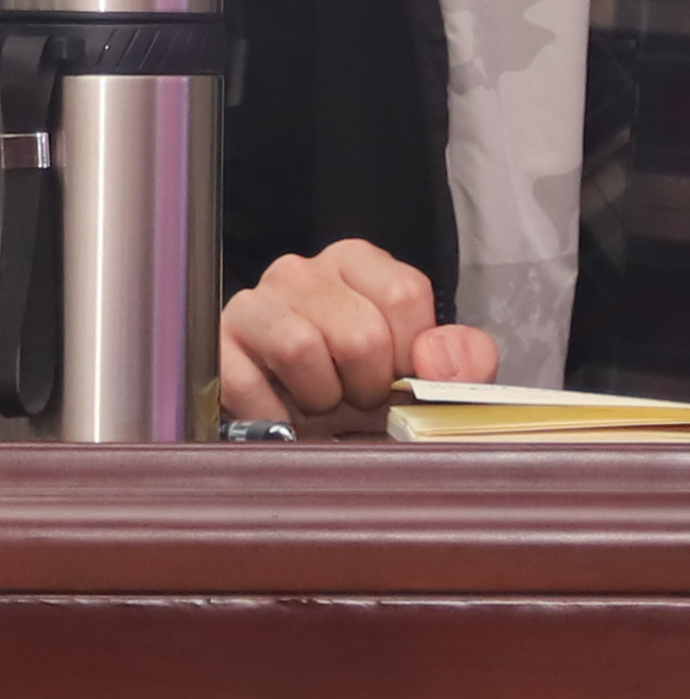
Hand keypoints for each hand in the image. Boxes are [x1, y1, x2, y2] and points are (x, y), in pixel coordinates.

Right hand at [222, 239, 498, 434]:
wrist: (295, 436)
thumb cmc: (364, 396)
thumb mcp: (427, 378)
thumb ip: (463, 359)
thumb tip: (436, 358)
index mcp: (358, 261)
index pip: (405, 295)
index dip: (410, 356)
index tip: (399, 378)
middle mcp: (302, 271)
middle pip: (359, 331)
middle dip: (368, 386)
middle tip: (358, 400)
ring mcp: (255, 304)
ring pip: (301, 349)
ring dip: (322, 400)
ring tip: (322, 405)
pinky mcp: (217, 345)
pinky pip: (248, 384)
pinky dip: (275, 419)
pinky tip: (283, 421)